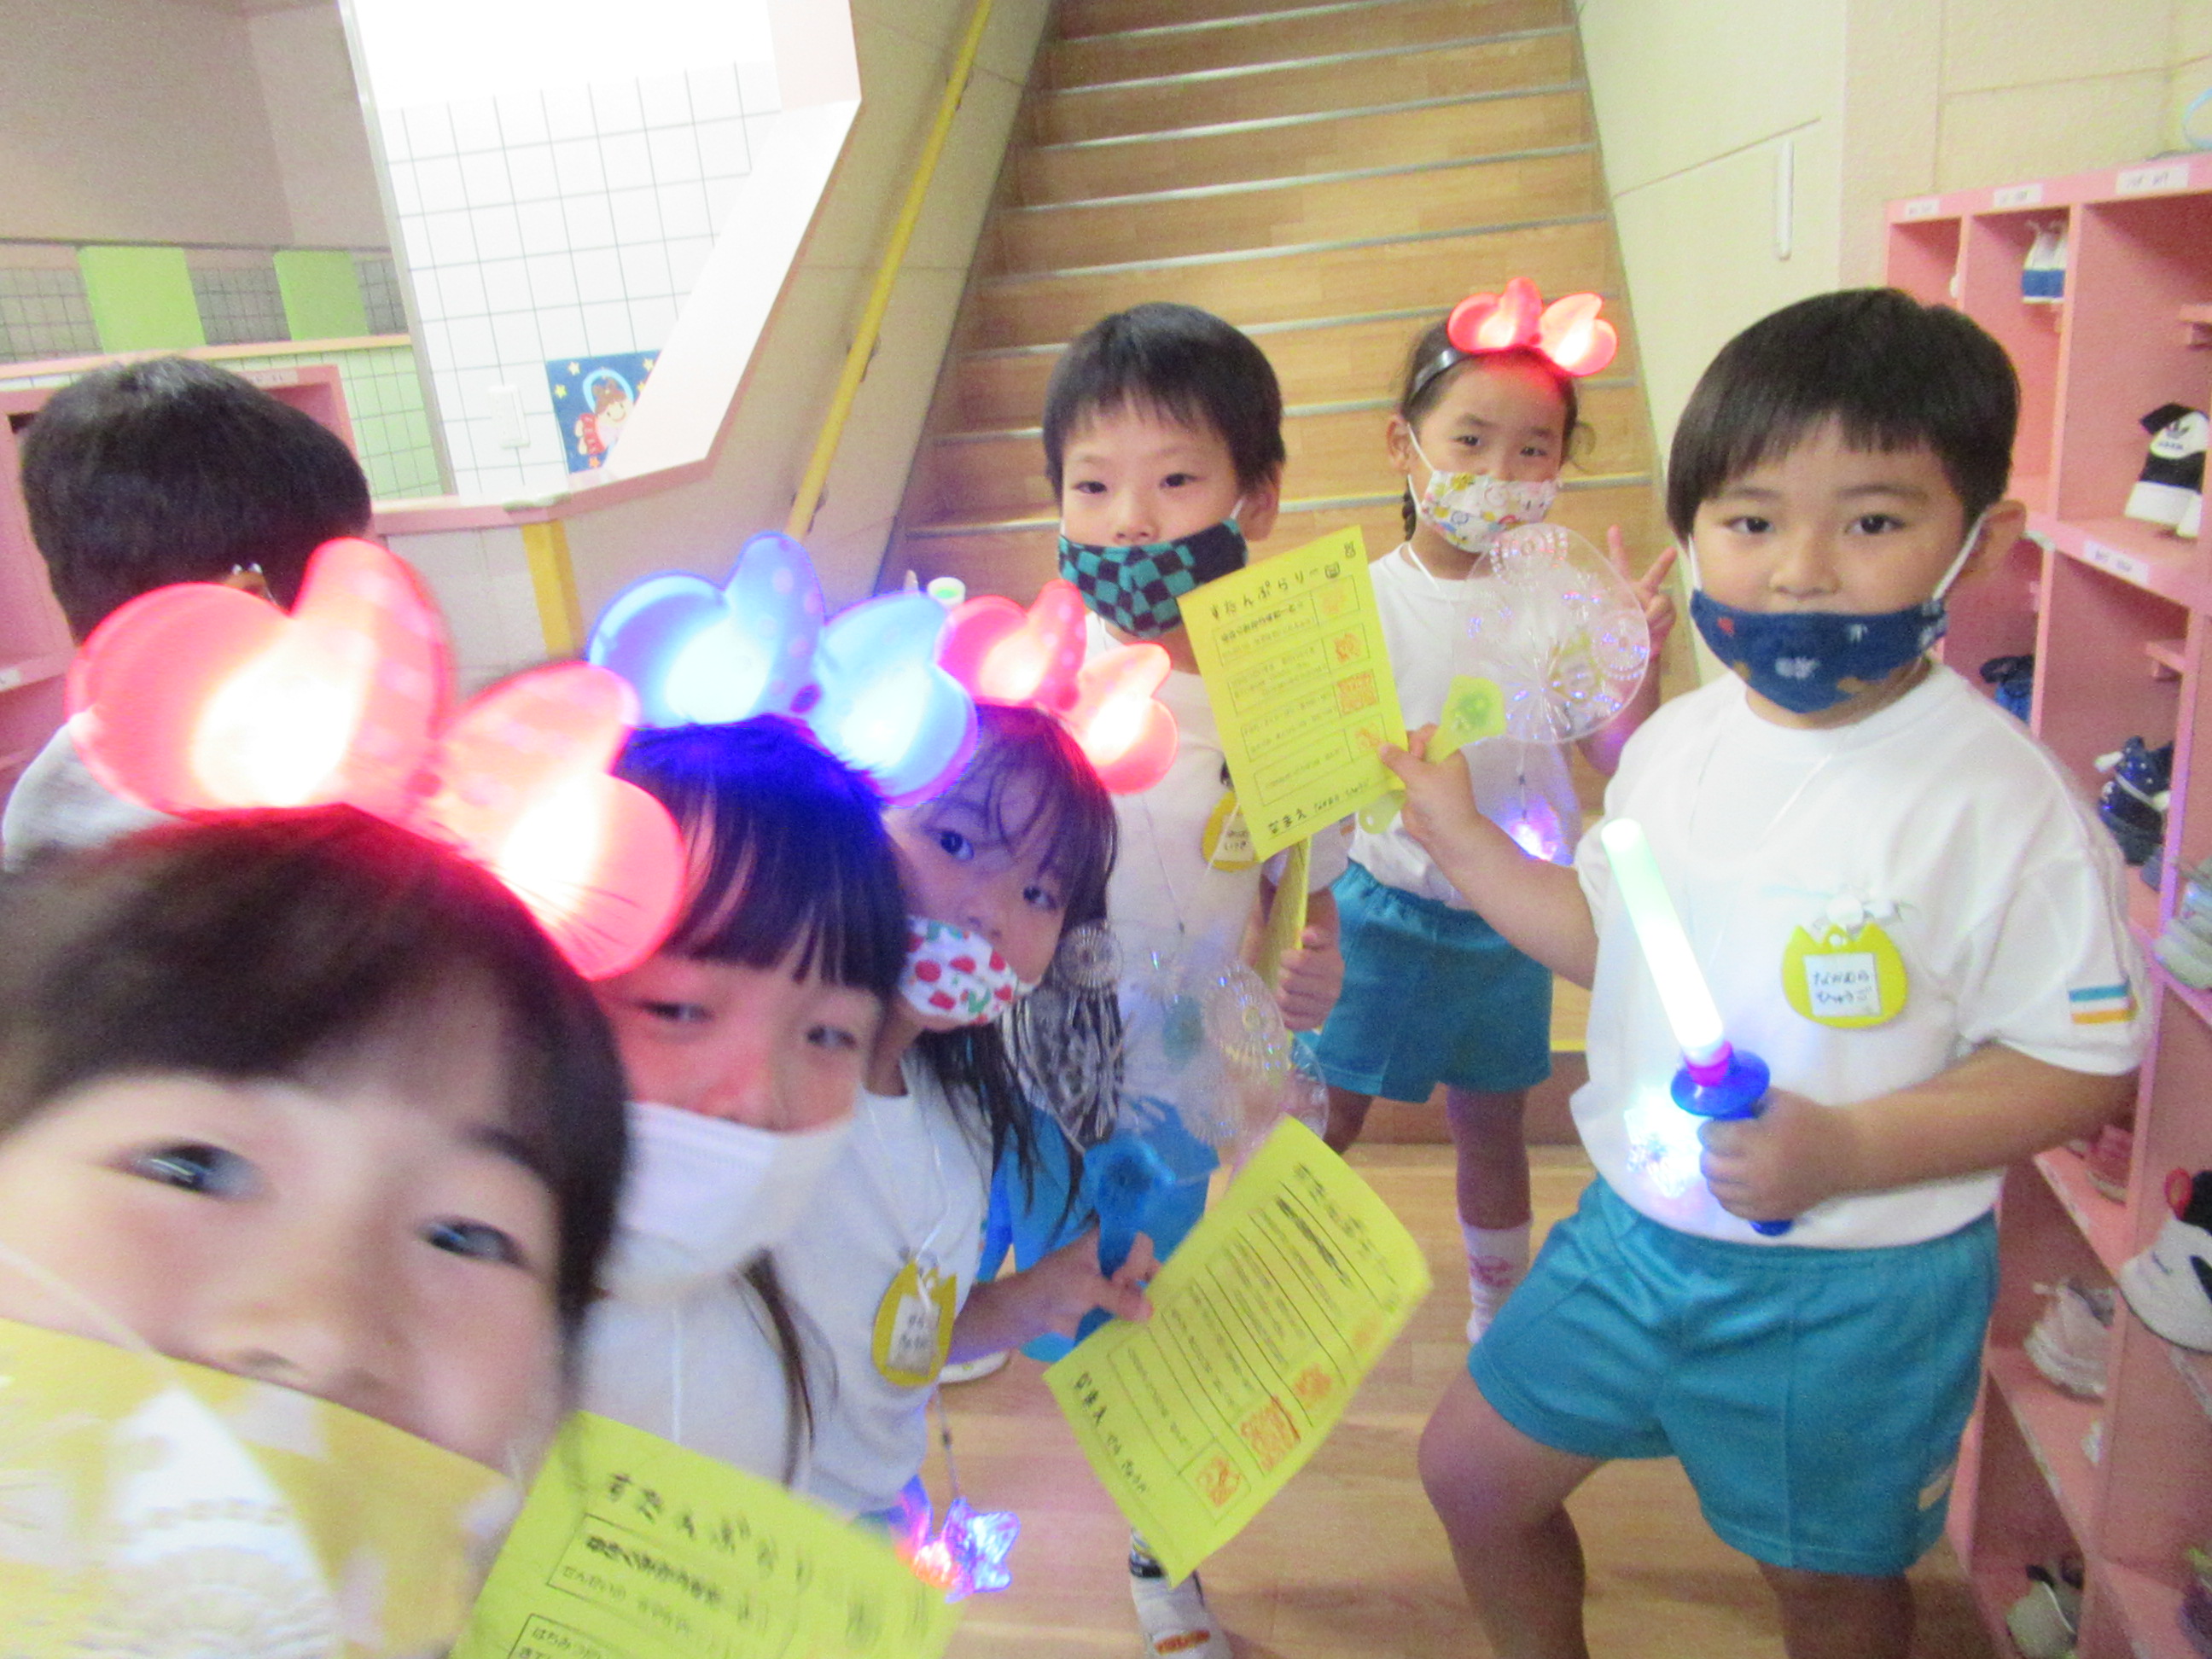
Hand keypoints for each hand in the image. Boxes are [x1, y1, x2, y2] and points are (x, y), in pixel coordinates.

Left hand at [1017, 1227, 1156, 1339]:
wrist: (1034, 1310)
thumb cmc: (1057, 1285)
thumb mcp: (1086, 1287)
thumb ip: (1117, 1298)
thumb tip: (1148, 1312)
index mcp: (1108, 1243)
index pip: (1138, 1242)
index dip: (1137, 1260)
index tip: (1123, 1279)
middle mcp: (1116, 1260)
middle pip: (1145, 1265)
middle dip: (1152, 1282)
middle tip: (1152, 1303)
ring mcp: (1116, 1283)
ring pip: (1141, 1289)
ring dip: (1147, 1303)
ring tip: (1155, 1321)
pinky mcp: (1114, 1304)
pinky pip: (1132, 1309)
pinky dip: (1139, 1318)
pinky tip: (1147, 1331)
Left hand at [1275, 926, 1343, 1030]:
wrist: (1321, 977)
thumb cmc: (1312, 954)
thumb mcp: (1316, 939)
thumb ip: (1313, 933)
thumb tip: (1306, 936)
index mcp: (1333, 965)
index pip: (1301, 961)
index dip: (1286, 957)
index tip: (1286, 955)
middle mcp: (1333, 990)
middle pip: (1289, 981)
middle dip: (1281, 973)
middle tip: (1283, 971)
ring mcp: (1324, 1009)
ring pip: (1286, 1001)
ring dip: (1279, 991)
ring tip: (1283, 986)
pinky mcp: (1314, 1023)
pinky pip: (1289, 1020)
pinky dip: (1282, 1011)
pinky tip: (1284, 1002)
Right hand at [1379, 729, 1489, 855]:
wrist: (1445, 835)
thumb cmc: (1439, 800)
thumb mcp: (1420, 776)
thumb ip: (1399, 759)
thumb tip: (1381, 746)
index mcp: (1446, 754)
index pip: (1429, 733)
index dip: (1417, 738)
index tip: (1412, 754)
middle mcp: (1435, 762)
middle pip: (1413, 745)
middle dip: (1398, 746)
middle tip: (1382, 752)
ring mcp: (1423, 777)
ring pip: (1403, 761)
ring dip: (1389, 760)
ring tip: (1371, 758)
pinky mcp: (1411, 790)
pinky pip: (1397, 777)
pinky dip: (1386, 774)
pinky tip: (1373, 773)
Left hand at [1610, 529, 1677, 657]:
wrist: (1635, 655)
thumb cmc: (1617, 638)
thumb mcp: (1609, 625)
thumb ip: (1619, 617)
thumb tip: (1638, 619)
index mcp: (1623, 590)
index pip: (1619, 566)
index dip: (1616, 547)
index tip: (1613, 528)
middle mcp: (1642, 592)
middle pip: (1654, 575)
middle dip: (1662, 564)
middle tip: (1671, 551)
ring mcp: (1657, 602)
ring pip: (1661, 603)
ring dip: (1651, 618)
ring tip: (1643, 631)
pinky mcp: (1669, 613)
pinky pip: (1666, 614)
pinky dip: (1658, 625)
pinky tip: (1653, 635)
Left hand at [1697, 1089, 1862, 1222]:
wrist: (1845, 1154)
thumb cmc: (1810, 1122)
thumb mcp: (1777, 1100)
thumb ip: (1744, 1100)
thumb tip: (1716, 1104)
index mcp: (1758, 1141)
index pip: (1711, 1138)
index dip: (1711, 1129)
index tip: (1718, 1127)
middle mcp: (1757, 1173)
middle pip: (1709, 1166)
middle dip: (1711, 1152)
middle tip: (1722, 1146)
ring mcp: (1763, 1197)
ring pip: (1717, 1189)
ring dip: (1718, 1174)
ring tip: (1731, 1164)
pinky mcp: (1771, 1213)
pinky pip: (1732, 1208)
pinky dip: (1729, 1195)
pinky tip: (1739, 1183)